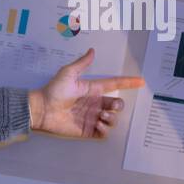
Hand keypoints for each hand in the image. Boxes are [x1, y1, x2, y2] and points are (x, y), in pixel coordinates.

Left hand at [29, 48, 144, 138]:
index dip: (128, 83)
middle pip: (117, 105)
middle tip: (109, 108)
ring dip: (111, 119)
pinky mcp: (87, 130)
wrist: (42, 109)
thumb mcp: (68, 73)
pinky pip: (104, 132)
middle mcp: (94, 104)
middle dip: (118, 106)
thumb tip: (92, 50)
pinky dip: (105, 129)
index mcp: (92, 89)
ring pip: (112, 119)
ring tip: (99, 117)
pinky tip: (97, 125)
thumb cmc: (53, 91)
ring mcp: (91, 117)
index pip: (114, 85)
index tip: (141, 81)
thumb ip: (82, 63)